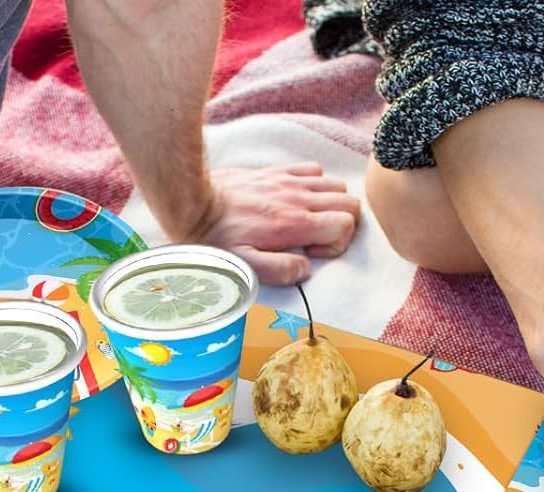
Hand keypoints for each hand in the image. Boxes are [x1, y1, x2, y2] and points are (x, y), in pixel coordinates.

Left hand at [182, 163, 362, 284]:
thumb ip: (280, 270)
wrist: (194, 203)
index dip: (337, 243)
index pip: (345, 224)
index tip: (311, 252)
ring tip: (308, 221)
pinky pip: (313, 170)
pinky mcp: (278, 172)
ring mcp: (289, 181)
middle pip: (349, 202)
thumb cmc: (219, 239)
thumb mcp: (247, 266)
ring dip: (331, 205)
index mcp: (295, 223)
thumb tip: (305, 269)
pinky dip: (315, 185)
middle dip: (342, 224)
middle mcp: (298, 198)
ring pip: (335, 185)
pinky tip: (297, 201)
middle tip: (314, 239)